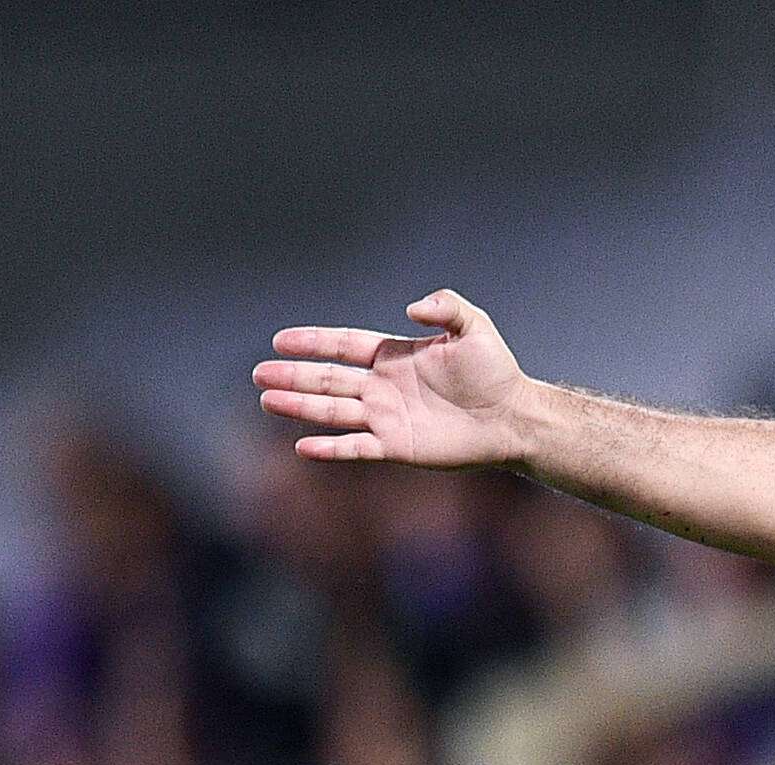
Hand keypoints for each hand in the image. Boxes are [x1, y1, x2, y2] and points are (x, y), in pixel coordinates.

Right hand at [253, 289, 532, 467]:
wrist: (515, 417)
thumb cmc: (497, 371)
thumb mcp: (474, 327)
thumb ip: (445, 307)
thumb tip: (411, 307)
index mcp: (395, 356)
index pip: (344, 345)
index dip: (313, 342)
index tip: (281, 340)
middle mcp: (384, 386)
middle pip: (329, 379)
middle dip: (294, 376)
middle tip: (259, 374)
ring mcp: (388, 417)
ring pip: (334, 412)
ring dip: (300, 407)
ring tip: (267, 399)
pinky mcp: (398, 446)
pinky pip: (357, 448)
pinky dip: (331, 448)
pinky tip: (302, 446)